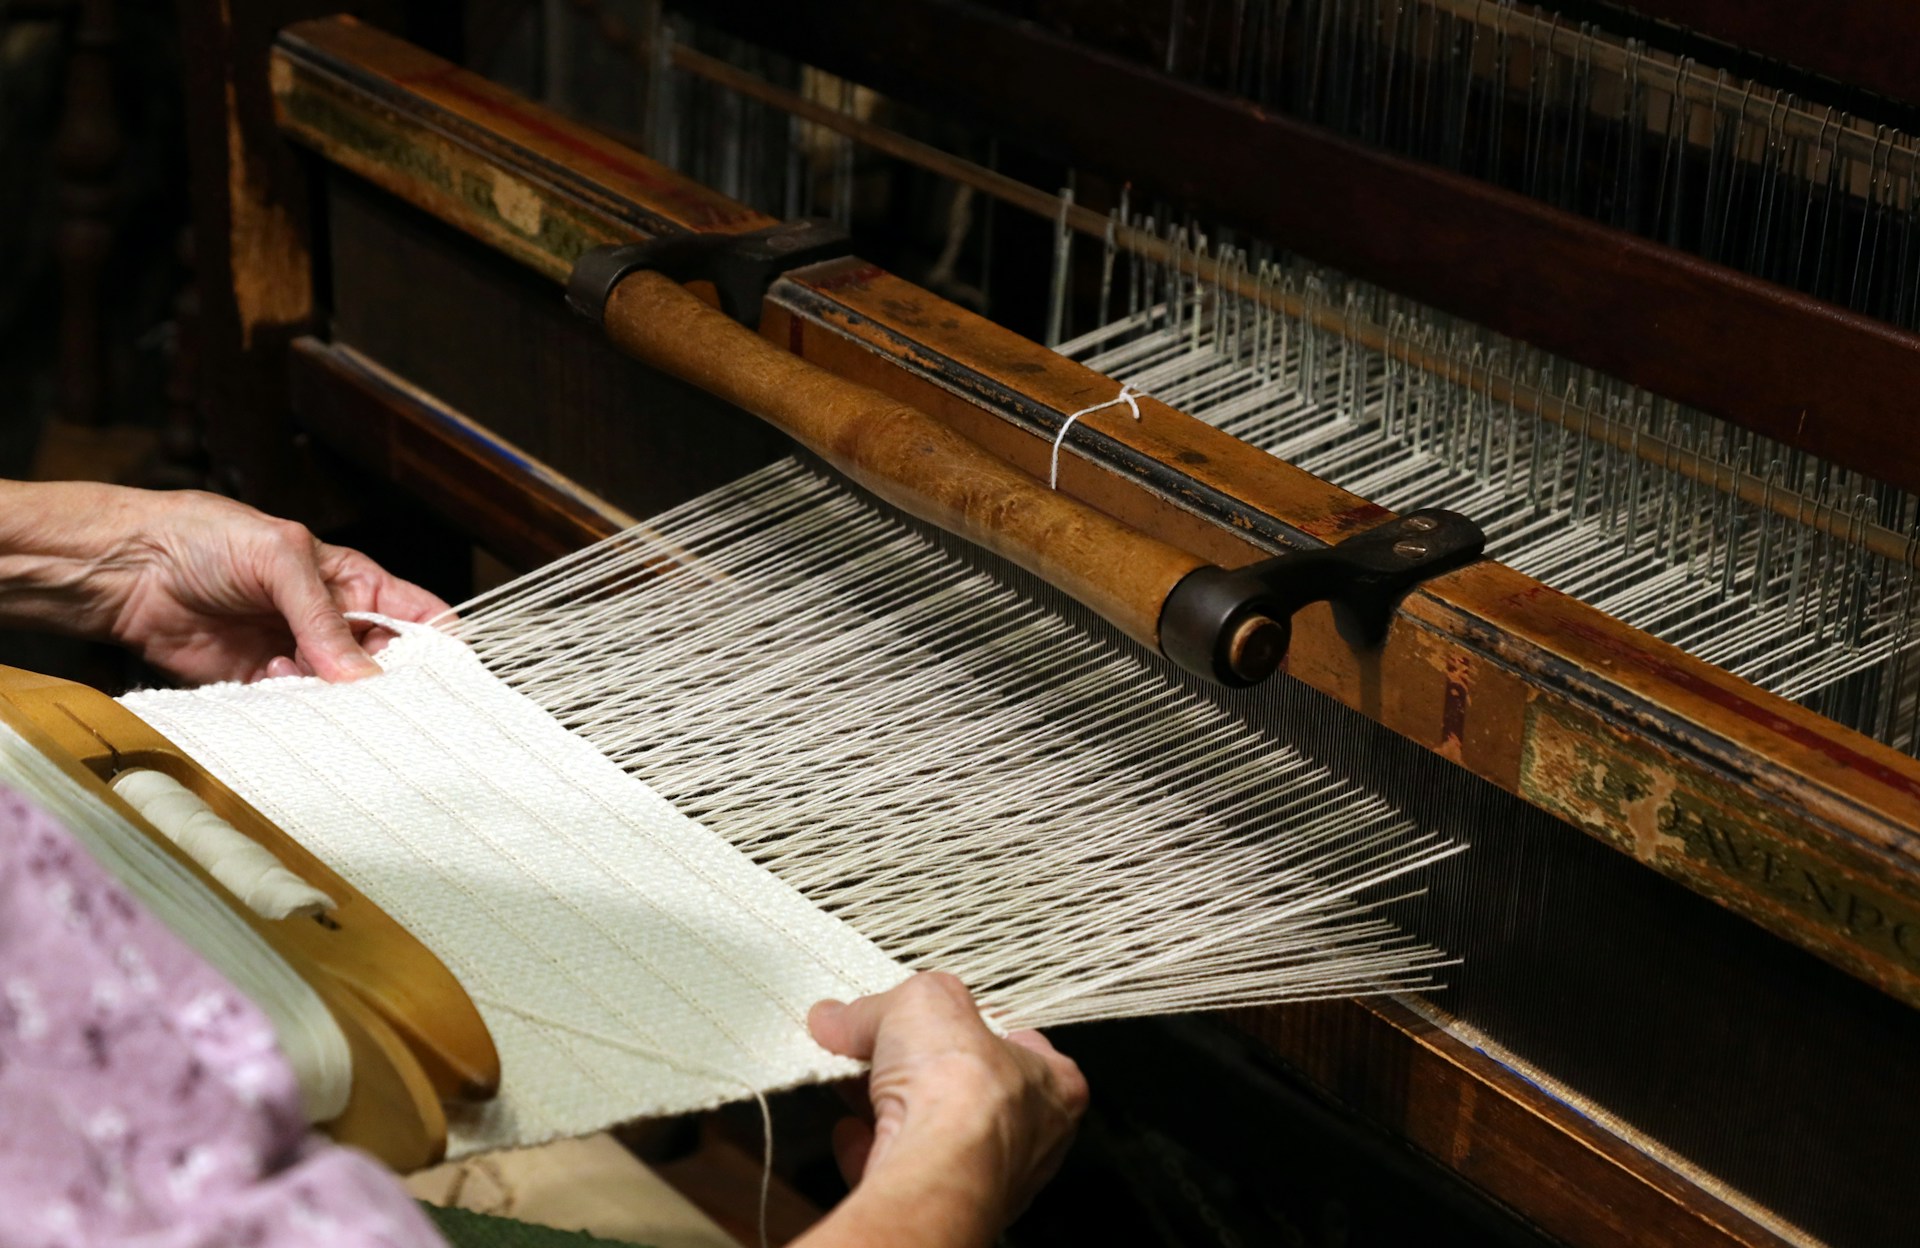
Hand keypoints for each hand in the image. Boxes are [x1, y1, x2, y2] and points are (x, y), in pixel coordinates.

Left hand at [0, 482, 449, 683]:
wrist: (127, 567)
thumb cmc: (206, 537)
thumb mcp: (281, 558)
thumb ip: (324, 616)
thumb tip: (363, 675)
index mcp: (354, 581)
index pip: (418, 616)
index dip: (438, 646)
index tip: (442, 676)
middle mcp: (333, 622)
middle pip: (385, 665)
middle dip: (384, 681)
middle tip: (371, 690)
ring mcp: (298, 655)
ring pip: (341, 694)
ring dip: (330, 694)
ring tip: (295, 669)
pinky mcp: (260, 685)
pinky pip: (294, 710)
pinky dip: (292, 707)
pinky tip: (266, 677)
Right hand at [800, 973, 1087, 1247]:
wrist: (937, 1170)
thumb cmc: (963, 1087)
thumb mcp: (923, 1001)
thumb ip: (877, 1008)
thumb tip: (840, 1016)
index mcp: (1051, 1084)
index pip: (1021, 1043)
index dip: (974, 1021)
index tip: (937, 1012)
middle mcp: (1026, 1137)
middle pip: (964, 1088)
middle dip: (914, 1065)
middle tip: (874, 1043)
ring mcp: (983, 1176)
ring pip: (932, 1133)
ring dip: (886, 1105)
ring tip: (848, 1079)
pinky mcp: (939, 1205)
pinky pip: (902, 1173)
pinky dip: (871, 1152)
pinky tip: (849, 1131)